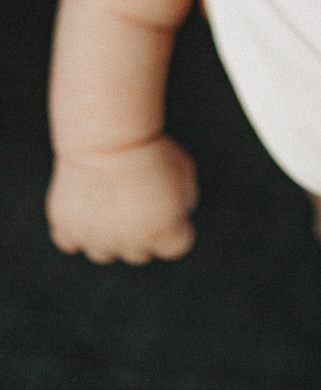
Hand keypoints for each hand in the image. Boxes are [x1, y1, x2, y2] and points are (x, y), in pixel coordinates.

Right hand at [46, 135, 197, 264]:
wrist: (108, 137)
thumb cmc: (149, 150)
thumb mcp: (183, 170)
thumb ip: (185, 200)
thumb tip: (177, 216)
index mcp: (164, 233)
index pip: (177, 246)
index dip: (175, 222)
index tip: (167, 199)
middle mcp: (130, 245)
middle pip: (140, 252)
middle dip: (141, 229)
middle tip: (135, 194)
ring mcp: (96, 241)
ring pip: (105, 253)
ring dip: (108, 234)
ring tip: (109, 198)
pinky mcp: (67, 229)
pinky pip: (72, 242)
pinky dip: (77, 229)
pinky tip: (84, 206)